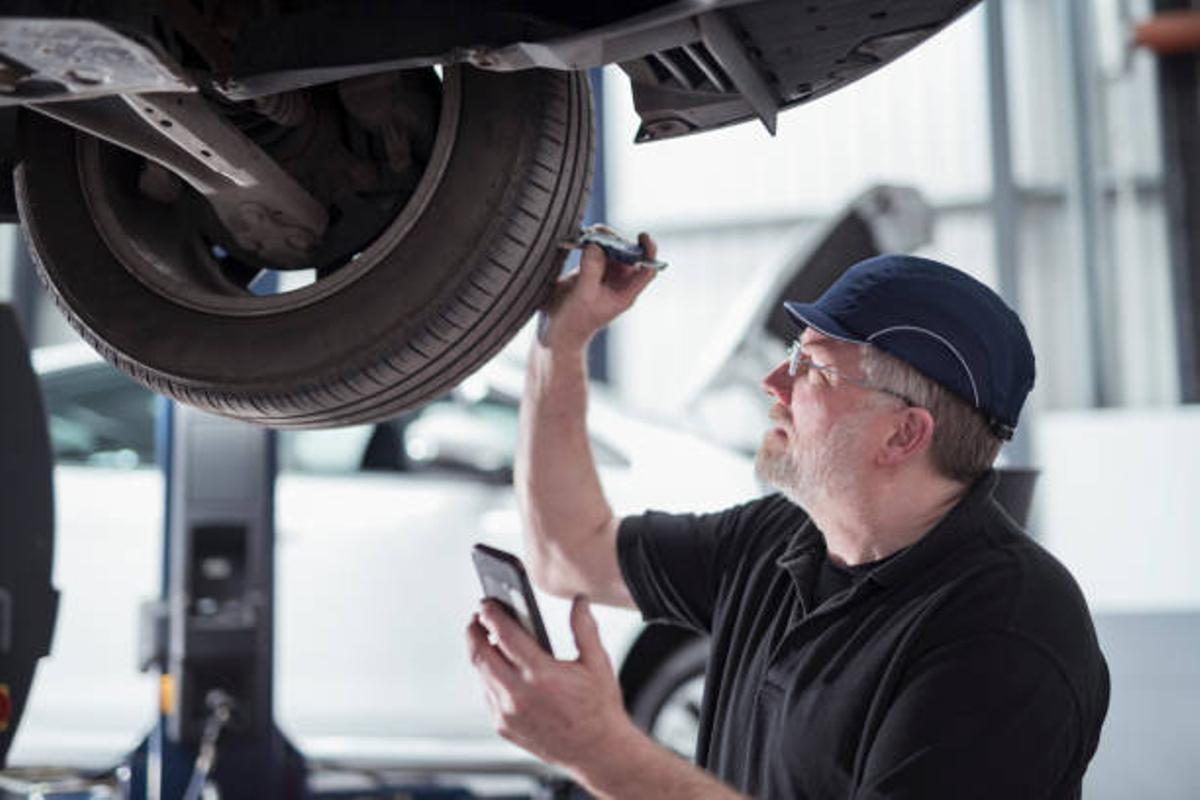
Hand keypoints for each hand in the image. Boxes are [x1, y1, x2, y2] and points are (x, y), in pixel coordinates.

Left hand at [465, 595, 637, 770]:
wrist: (598, 752)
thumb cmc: (599, 708)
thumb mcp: (597, 663)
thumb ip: (583, 628)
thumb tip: (579, 601)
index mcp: (541, 675)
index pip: (504, 636)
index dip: (492, 615)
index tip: (487, 604)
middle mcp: (519, 696)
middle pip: (481, 655)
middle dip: (475, 632)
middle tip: (478, 618)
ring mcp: (508, 715)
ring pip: (481, 675)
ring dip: (480, 654)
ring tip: (486, 639)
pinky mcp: (504, 727)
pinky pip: (488, 695)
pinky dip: (489, 677)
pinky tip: (499, 668)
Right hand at [538, 232, 658, 351]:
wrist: (557, 332)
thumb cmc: (575, 322)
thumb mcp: (584, 295)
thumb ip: (591, 270)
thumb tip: (595, 245)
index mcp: (625, 292)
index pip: (646, 269)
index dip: (648, 251)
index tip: (642, 235)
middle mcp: (618, 282)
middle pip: (627, 253)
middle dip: (616, 240)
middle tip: (599, 232)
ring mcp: (604, 276)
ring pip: (610, 249)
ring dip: (601, 239)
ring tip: (588, 233)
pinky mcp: (588, 271)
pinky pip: (593, 251)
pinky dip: (588, 243)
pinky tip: (579, 239)